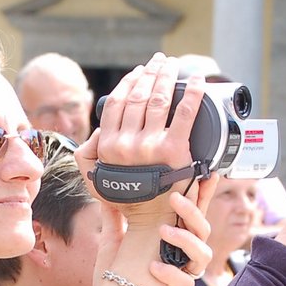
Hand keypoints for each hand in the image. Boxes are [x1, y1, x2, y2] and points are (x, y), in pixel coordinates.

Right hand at [75, 54, 202, 230]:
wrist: (153, 222)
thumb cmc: (127, 201)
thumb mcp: (95, 179)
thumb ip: (88, 154)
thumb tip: (98, 130)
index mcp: (107, 146)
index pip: (116, 104)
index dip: (128, 82)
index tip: (139, 72)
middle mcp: (125, 144)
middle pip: (138, 97)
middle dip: (150, 73)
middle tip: (160, 62)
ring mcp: (149, 146)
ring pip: (158, 100)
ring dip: (167, 76)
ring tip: (174, 66)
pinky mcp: (174, 149)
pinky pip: (184, 113)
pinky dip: (192, 93)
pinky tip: (197, 80)